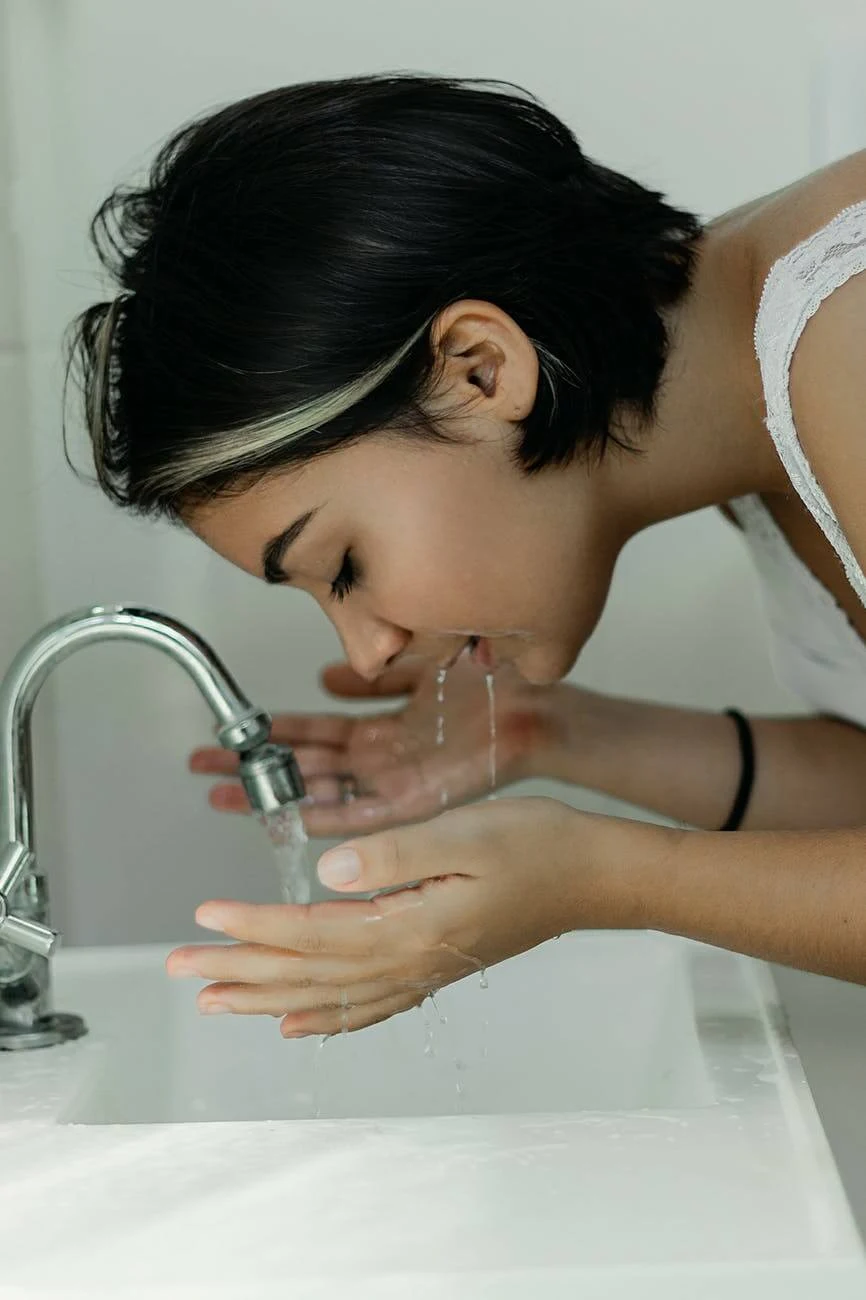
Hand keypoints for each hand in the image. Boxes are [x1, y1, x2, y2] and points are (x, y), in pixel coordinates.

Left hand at [165, 796, 621, 1034]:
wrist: (594, 875)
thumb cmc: (538, 845)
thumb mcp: (466, 832)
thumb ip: (395, 855)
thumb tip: (327, 876)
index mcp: (412, 926)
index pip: (312, 933)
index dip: (254, 925)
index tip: (206, 914)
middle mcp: (411, 960)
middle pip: (308, 974)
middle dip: (240, 969)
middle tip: (181, 967)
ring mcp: (424, 970)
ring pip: (329, 996)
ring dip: (268, 998)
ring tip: (217, 1000)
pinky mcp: (436, 967)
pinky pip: (369, 1007)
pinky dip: (327, 1020)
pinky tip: (299, 1025)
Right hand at [189, 656, 570, 835]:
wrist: (538, 708)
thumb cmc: (489, 686)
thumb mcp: (416, 667)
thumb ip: (371, 675)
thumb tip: (326, 674)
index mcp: (380, 730)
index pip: (311, 733)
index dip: (268, 734)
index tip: (227, 736)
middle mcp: (380, 760)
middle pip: (304, 767)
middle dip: (253, 769)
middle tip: (202, 770)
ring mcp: (395, 783)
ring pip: (323, 792)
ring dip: (276, 795)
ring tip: (227, 796)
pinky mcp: (419, 801)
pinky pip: (366, 814)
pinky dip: (331, 818)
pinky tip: (295, 818)